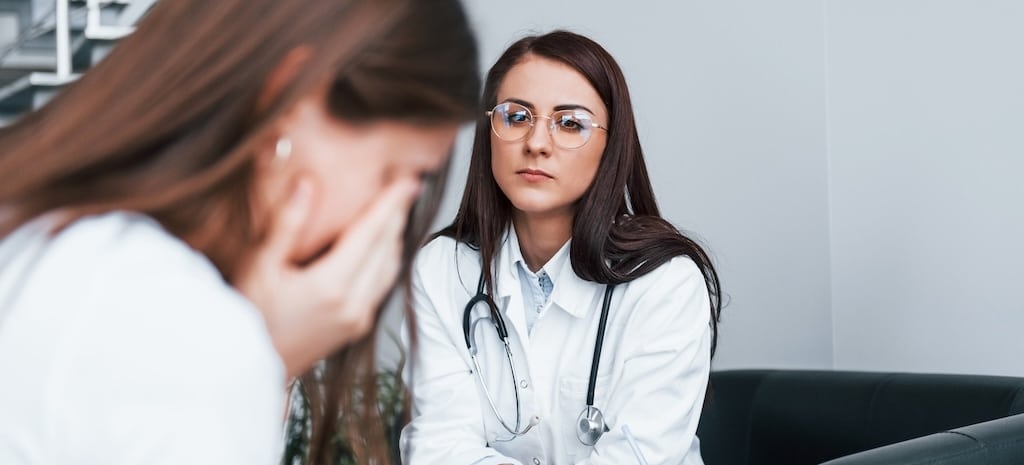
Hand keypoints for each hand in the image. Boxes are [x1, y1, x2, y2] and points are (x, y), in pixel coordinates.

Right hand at [238, 177, 420, 377]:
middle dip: (397, 214)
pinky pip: (383, 285)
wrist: (252, 365)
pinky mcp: (358, 326)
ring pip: (390, 268)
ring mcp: (359, 318)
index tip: (409, 179)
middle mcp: (354, 303)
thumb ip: (287, 223)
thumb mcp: (260, 265)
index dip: (391, 203)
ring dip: (396, 236)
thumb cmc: (249, 314)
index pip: (370, 233)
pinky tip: (383, 245)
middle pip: (386, 248)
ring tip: (398, 209)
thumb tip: (308, 183)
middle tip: (407, 185)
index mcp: (331, 285)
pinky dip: (388, 259)